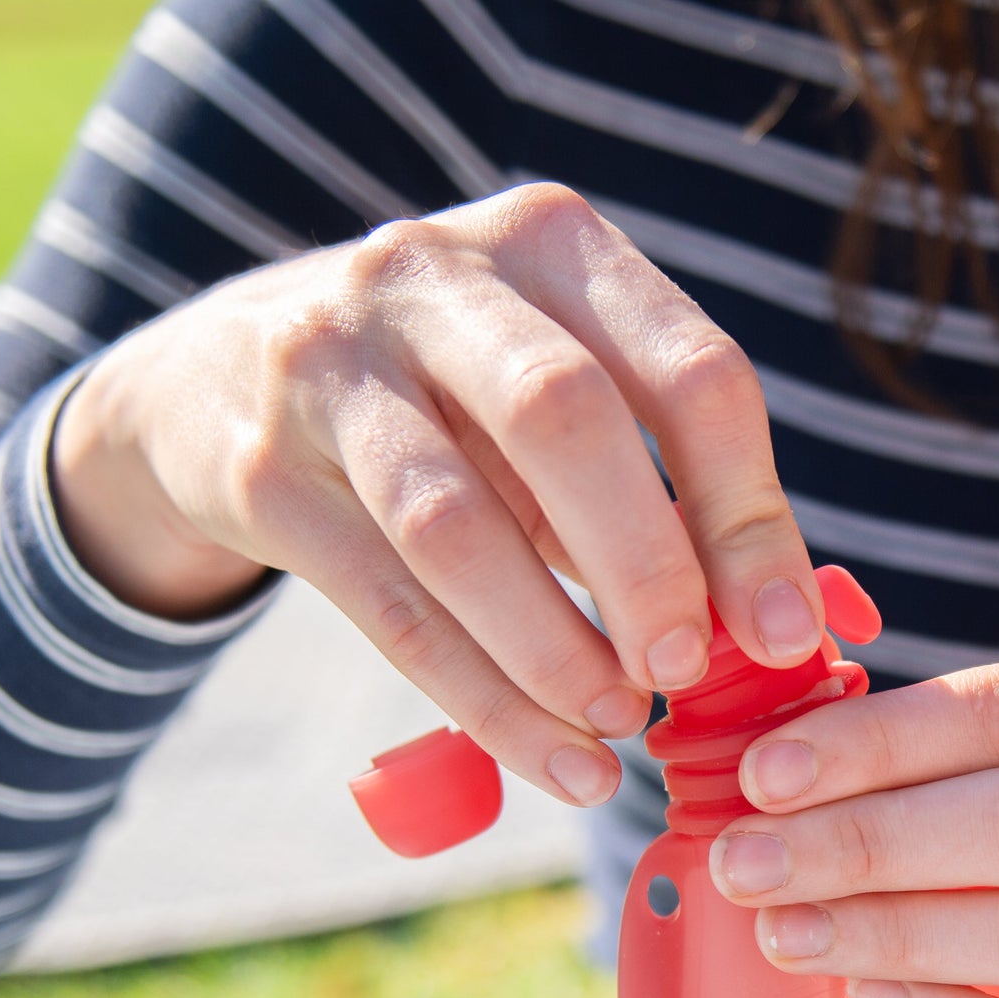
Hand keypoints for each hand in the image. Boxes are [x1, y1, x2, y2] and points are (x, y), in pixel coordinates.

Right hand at [51, 184, 824, 805]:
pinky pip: (388, 605)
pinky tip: (549, 754)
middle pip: (566, 418)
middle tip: (686, 674)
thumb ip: (663, 484)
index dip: (750, 513)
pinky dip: (481, 697)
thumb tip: (782, 629)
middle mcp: (436, 278)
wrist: (213, 376)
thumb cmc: (447, 396)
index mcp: (551, 243)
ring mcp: (330, 365)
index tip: (785, 634)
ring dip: (553, 649)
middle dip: (645, 564)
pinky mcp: (259, 469)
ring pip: (458, 527)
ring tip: (618, 727)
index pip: (690, 370)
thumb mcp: (554, 390)